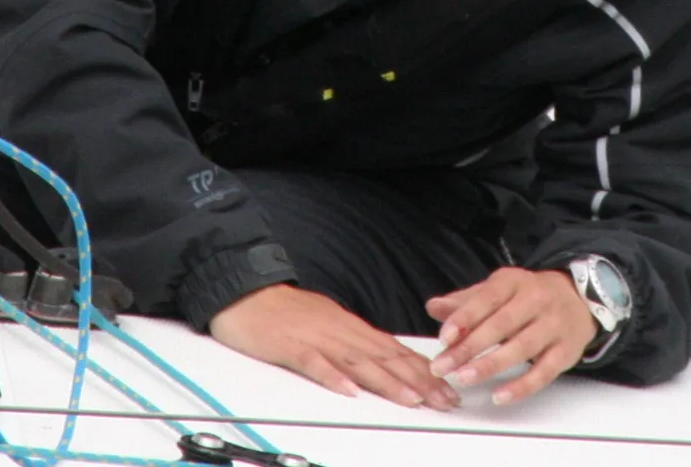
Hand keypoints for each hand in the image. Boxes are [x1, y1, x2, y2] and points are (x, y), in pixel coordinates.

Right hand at [208, 284, 459, 409]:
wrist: (245, 291)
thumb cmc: (285, 311)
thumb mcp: (328, 323)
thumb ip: (354, 342)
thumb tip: (384, 359)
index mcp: (350, 327)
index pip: (394, 350)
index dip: (422, 370)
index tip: (445, 387)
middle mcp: (340, 331)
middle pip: (384, 358)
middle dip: (418, 380)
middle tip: (443, 399)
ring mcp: (316, 338)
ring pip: (358, 362)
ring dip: (387, 381)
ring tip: (411, 398)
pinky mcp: (290, 345)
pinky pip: (313, 363)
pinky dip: (331, 377)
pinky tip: (348, 390)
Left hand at [426, 266, 596, 404]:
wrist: (579, 298)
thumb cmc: (529, 297)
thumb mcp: (499, 290)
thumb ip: (466, 302)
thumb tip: (433, 307)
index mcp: (515, 282)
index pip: (488, 298)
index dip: (465, 317)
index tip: (445, 337)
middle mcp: (536, 300)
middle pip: (501, 325)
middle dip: (469, 347)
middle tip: (443, 366)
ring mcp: (553, 326)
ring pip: (521, 348)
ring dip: (490, 365)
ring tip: (464, 378)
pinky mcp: (566, 352)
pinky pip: (544, 372)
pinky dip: (522, 386)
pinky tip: (500, 396)